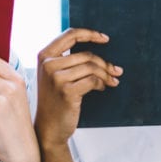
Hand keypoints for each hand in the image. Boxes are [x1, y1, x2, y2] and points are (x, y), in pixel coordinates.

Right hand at [35, 28, 122, 145]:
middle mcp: (48, 65)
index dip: (90, 34)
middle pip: (86, 55)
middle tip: (116, 70)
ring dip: (106, 75)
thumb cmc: (55, 100)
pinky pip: (92, 80)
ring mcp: (56, 78)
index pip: (70, 34)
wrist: (48, 127)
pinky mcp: (67, 91)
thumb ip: (67, 59)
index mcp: (44, 56)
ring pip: (91, 67)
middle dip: (104, 63)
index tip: (105, 39)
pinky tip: (102, 88)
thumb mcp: (54, 75)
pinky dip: (101, 83)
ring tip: (111, 81)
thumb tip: (97, 47)